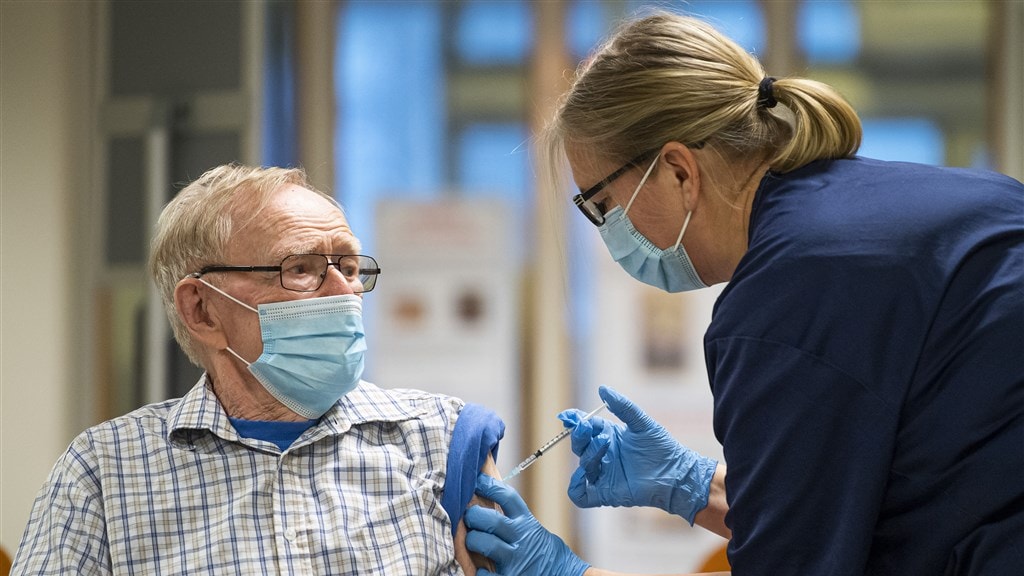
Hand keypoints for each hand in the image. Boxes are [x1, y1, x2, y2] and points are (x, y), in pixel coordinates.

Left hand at [464, 474, 589, 575]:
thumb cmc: (548, 556)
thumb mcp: (536, 533)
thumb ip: (517, 523)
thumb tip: (489, 508)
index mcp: (528, 524)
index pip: (508, 498)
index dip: (490, 486)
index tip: (477, 481)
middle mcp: (522, 540)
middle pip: (491, 520)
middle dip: (474, 516)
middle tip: (468, 516)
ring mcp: (516, 561)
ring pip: (485, 544)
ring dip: (473, 540)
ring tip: (471, 541)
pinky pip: (486, 574)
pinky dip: (480, 571)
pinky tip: (481, 568)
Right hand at [557, 385, 716, 524]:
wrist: (675, 474)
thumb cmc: (661, 448)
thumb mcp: (642, 423)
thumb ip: (623, 406)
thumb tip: (603, 389)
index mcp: (608, 435)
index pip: (584, 426)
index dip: (574, 420)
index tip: (568, 416)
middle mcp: (602, 454)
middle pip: (579, 443)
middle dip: (579, 434)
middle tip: (586, 427)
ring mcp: (602, 474)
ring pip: (581, 464)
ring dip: (588, 452)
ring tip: (605, 443)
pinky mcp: (604, 493)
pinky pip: (579, 494)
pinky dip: (575, 485)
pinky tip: (584, 475)